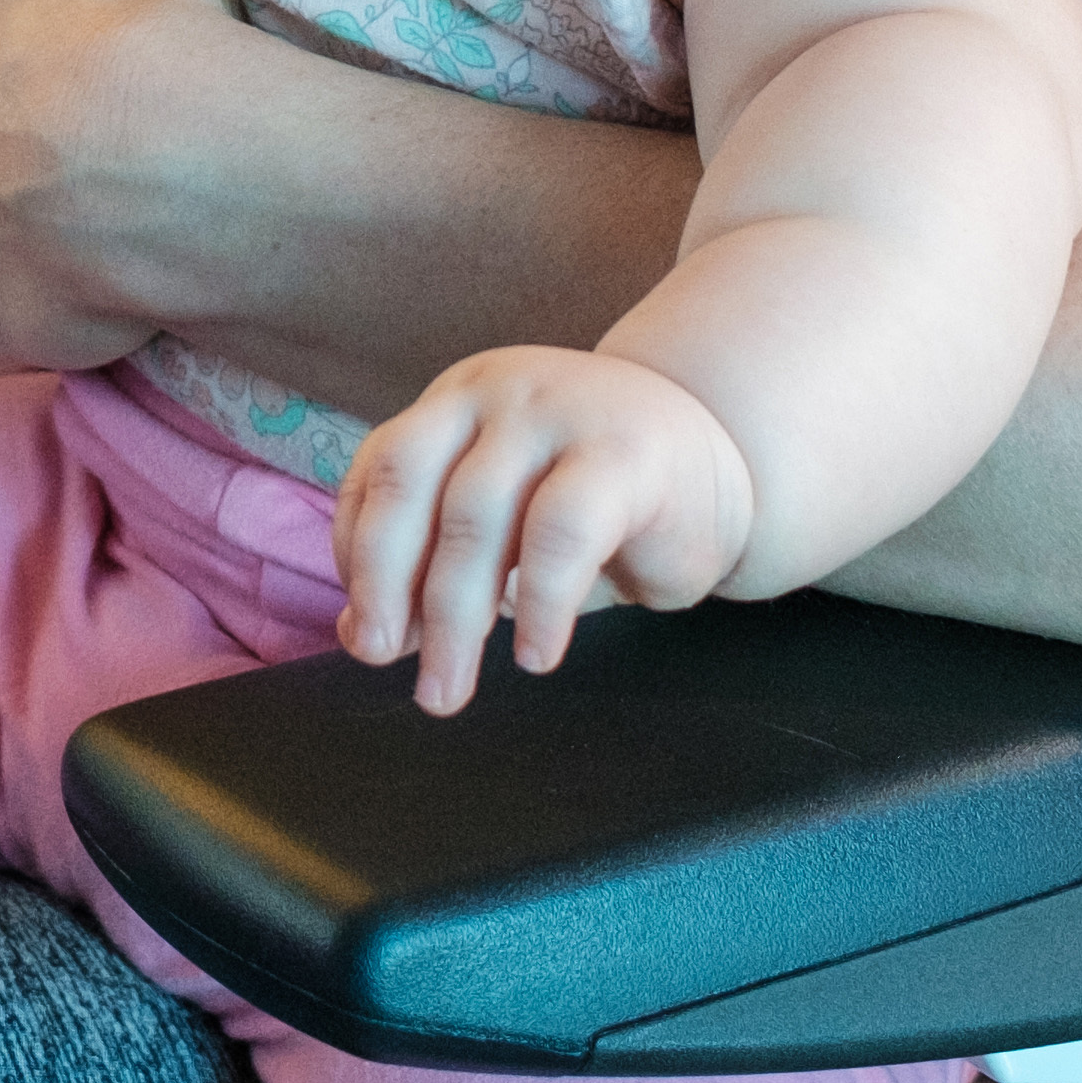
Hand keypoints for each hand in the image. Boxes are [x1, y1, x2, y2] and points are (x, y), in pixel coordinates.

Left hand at [0, 0, 250, 373]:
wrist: (159, 146)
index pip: (3, 4)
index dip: (63, 22)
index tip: (122, 37)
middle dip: (40, 123)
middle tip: (132, 133)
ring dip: (47, 217)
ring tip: (138, 221)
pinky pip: (19, 315)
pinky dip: (60, 312)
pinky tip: (122, 300)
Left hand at [331, 348, 757, 717]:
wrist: (722, 458)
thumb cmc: (600, 503)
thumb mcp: (506, 528)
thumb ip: (434, 564)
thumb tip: (360, 634)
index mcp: (453, 405)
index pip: (377, 475)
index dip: (358, 557)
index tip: (367, 631)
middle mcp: (494, 395)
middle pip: (408, 486)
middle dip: (385, 586)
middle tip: (382, 661)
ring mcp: (558, 414)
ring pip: (476, 517)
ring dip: (453, 617)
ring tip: (449, 687)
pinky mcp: (624, 453)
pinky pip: (561, 533)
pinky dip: (540, 604)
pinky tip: (537, 654)